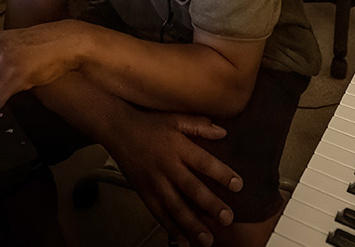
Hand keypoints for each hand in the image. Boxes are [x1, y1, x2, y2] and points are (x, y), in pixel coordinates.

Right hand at [105, 109, 241, 246]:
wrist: (117, 130)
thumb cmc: (148, 124)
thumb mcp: (175, 119)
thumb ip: (200, 126)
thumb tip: (223, 132)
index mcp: (178, 147)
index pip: (204, 162)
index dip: (221, 174)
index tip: (237, 185)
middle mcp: (166, 167)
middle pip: (191, 189)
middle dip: (210, 205)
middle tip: (227, 218)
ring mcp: (154, 182)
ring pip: (175, 207)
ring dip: (192, 224)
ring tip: (207, 238)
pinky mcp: (143, 193)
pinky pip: (158, 213)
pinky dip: (171, 227)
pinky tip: (183, 238)